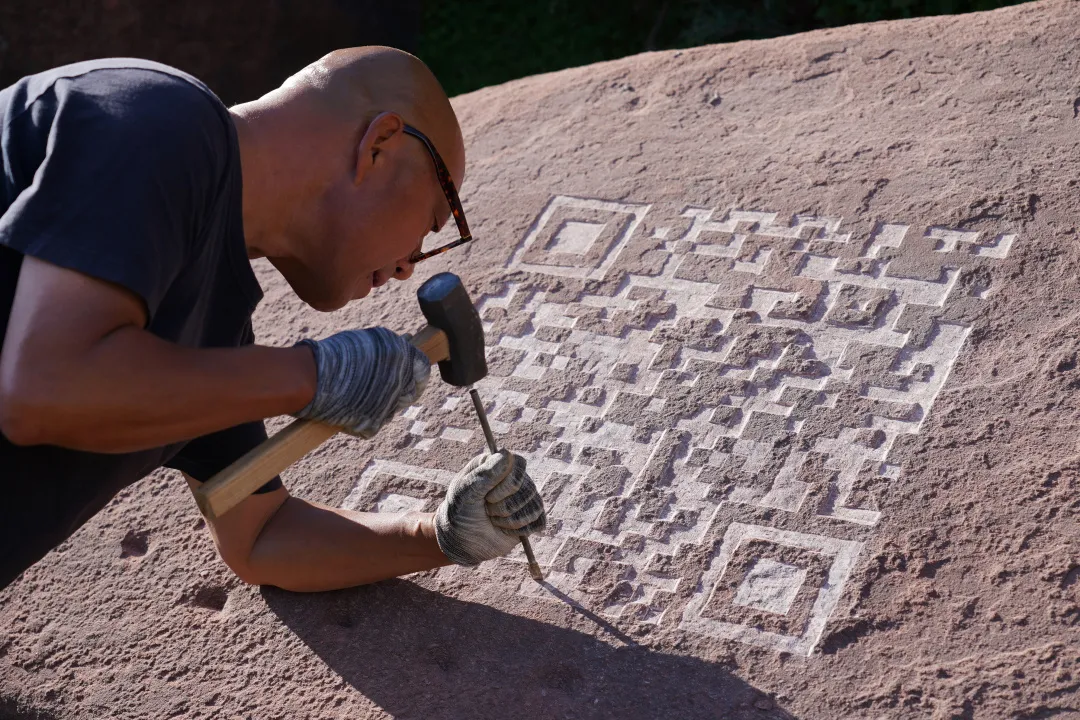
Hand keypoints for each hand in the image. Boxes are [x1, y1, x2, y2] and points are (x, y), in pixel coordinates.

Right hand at [293, 327, 428, 437]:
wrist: (310, 378)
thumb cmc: (336, 354)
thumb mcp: (370, 340)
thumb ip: (393, 346)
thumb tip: (405, 346)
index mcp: (403, 359)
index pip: (422, 368)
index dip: (414, 369)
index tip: (405, 369)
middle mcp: (401, 385)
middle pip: (410, 391)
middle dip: (399, 386)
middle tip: (379, 383)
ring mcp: (388, 409)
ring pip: (390, 407)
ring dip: (380, 401)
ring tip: (356, 392)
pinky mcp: (372, 427)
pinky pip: (373, 421)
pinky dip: (363, 415)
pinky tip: (347, 405)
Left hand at [435, 451, 546, 565]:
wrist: (462, 541)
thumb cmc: (460, 512)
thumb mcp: (465, 492)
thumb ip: (485, 474)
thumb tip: (507, 455)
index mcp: (497, 464)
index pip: (518, 464)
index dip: (507, 484)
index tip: (487, 496)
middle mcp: (514, 477)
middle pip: (527, 488)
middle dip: (504, 506)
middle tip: (486, 509)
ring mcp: (525, 497)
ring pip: (534, 506)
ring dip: (509, 520)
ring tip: (494, 519)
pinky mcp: (531, 517)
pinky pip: (539, 522)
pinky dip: (520, 530)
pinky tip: (505, 530)